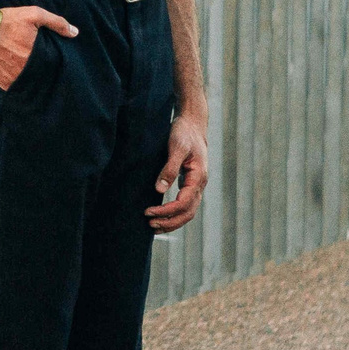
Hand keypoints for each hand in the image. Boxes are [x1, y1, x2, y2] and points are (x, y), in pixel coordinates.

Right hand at [0, 2, 78, 91]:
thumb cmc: (7, 21)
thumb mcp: (35, 14)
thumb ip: (57, 23)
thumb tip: (75, 33)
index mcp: (38, 55)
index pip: (53, 66)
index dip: (53, 64)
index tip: (51, 60)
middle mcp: (27, 70)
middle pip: (41, 76)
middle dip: (42, 72)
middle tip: (39, 65)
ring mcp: (15, 78)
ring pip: (29, 84)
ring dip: (31, 79)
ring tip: (28, 71)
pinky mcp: (3, 83)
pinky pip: (16, 88)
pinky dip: (18, 84)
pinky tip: (18, 76)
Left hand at [145, 112, 208, 231]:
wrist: (192, 124)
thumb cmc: (184, 133)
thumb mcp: (176, 147)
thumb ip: (169, 168)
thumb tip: (159, 189)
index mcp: (198, 177)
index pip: (183, 203)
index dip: (166, 211)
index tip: (149, 212)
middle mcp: (200, 184)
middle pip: (188, 213)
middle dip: (169, 222)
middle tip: (149, 224)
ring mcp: (196, 185)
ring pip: (188, 212)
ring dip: (172, 222)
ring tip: (154, 226)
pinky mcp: (190, 183)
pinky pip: (185, 205)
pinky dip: (174, 214)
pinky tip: (161, 216)